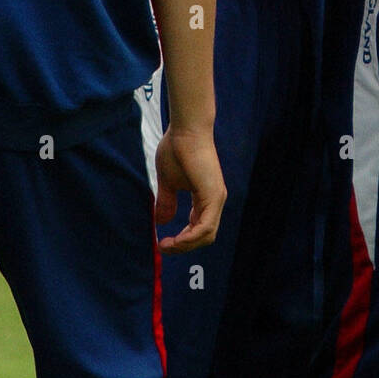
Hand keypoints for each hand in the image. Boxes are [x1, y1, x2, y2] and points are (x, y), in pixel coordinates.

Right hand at [155, 127, 226, 253]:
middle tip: (164, 247)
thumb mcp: (168, 182)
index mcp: (206, 198)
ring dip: (185, 245)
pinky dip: (190, 238)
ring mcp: (216, 197)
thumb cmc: (177, 150)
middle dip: (183, 247)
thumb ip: (167, 202)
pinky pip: (206, 226)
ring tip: (166, 245)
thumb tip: (162, 221)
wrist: (185, 130)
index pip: (199, 229)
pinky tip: (175, 240)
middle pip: (204, 236)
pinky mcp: (213, 194)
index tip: (162, 243)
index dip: (182, 241)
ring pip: (207, 235)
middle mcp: (215, 200)